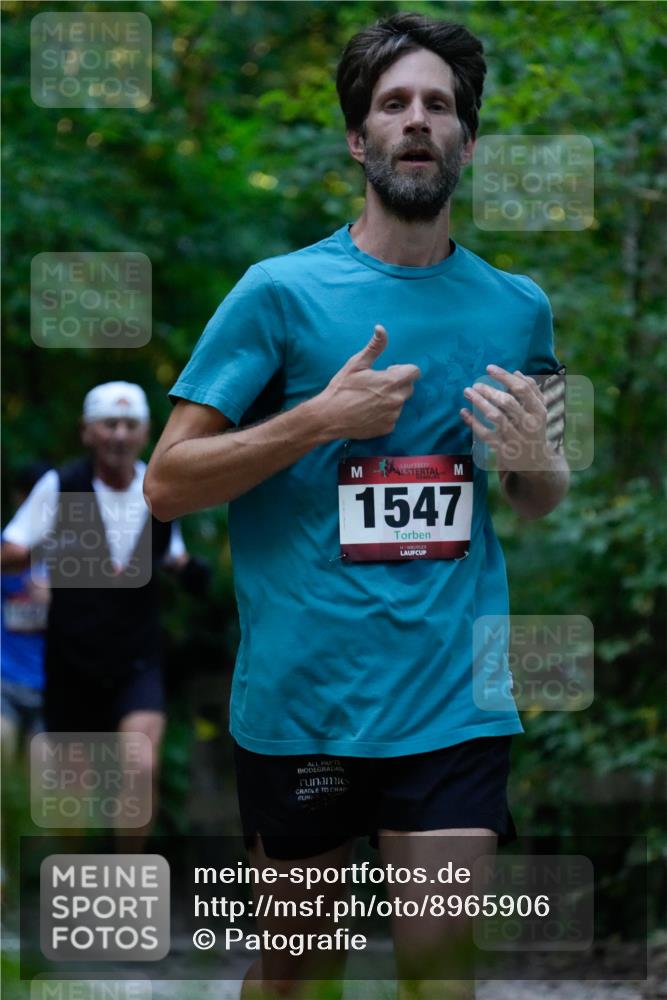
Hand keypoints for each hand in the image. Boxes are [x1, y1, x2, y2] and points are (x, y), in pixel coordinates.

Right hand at [317, 324, 420, 438]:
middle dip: (398, 383)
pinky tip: (369, 411)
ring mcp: (393, 416)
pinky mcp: (388, 428)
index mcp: (391, 381)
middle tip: (378, 384)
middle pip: (409, 387)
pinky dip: (385, 414)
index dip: (403, 369)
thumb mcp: (356, 364)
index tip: (389, 370)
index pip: (415, 372)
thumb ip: (374, 346)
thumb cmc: (341, 388)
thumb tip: (381, 328)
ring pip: (400, 403)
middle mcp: (396, 400)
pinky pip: (392, 417)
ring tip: (370, 399)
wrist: (329, 417)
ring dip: (391, 399)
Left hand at [460, 365, 551, 471]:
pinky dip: (473, 422)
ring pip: (496, 417)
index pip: (523, 389)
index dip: (505, 376)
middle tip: (475, 384)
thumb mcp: (538, 411)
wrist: (536, 464)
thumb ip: (532, 391)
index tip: (489, 368)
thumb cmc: (534, 431)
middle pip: (508, 402)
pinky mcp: (505, 451)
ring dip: (480, 403)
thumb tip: (517, 372)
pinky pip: (486, 434)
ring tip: (468, 393)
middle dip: (489, 390)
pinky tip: (464, 412)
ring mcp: (517, 438)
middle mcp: (530, 425)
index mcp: (539, 411)